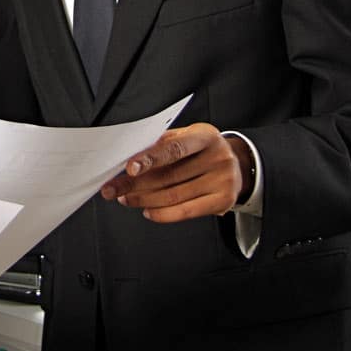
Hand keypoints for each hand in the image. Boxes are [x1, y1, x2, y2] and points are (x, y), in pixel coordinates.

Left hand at [99, 123, 249, 221]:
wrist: (238, 166)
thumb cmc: (202, 151)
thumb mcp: (187, 138)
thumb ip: (162, 144)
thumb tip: (128, 157)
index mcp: (205, 136)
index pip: (174, 148)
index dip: (150, 158)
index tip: (128, 168)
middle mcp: (217, 157)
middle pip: (169, 176)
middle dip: (135, 184)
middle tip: (112, 188)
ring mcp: (223, 180)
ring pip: (173, 196)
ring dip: (143, 199)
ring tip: (124, 199)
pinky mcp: (224, 201)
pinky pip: (186, 211)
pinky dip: (162, 214)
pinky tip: (147, 211)